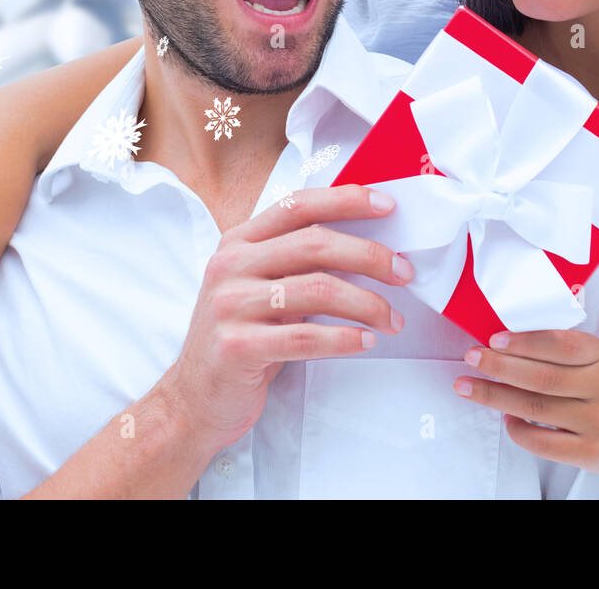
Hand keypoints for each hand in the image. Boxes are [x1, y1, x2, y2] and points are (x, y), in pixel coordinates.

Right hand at [160, 185, 414, 460]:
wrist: (194, 399)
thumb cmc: (242, 335)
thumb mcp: (260, 285)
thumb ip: (296, 260)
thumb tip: (367, 244)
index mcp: (239, 241)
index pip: (298, 205)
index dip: (346, 200)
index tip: (388, 206)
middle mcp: (230, 265)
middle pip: (315, 244)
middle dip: (370, 255)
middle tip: (404, 272)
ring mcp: (229, 306)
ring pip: (317, 290)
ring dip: (367, 303)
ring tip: (392, 319)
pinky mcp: (236, 347)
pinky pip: (305, 337)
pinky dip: (344, 338)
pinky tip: (365, 341)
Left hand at [451, 329, 598, 487]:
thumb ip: (562, 350)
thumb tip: (506, 344)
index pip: (559, 344)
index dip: (524, 342)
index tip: (493, 339)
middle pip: (541, 377)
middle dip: (499, 366)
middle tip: (471, 358)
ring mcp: (596, 422)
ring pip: (536, 408)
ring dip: (496, 396)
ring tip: (469, 387)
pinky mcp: (590, 452)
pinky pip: (544, 442)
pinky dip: (518, 430)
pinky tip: (505, 418)